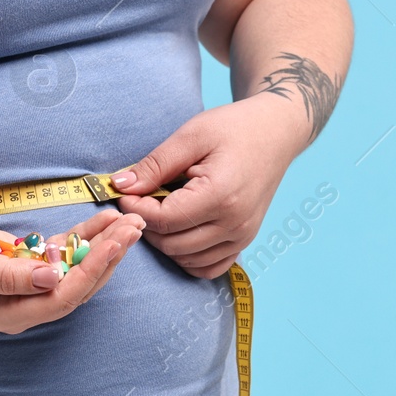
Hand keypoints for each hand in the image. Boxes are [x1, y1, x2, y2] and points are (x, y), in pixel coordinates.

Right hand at [0, 209, 144, 333]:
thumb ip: (8, 276)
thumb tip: (53, 277)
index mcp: (15, 315)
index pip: (65, 296)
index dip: (92, 269)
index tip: (114, 243)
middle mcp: (30, 304)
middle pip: (81, 283)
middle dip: (110, 255)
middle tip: (136, 226)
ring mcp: (33, 286)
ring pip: (78, 267)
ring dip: (105, 245)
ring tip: (131, 220)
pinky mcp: (32, 265)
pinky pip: (66, 251)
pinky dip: (86, 235)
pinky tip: (105, 218)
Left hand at [111, 94, 305, 277]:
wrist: (276, 133)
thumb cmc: (234, 128)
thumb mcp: (191, 136)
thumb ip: (155, 165)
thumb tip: (120, 186)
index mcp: (221, 195)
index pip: (164, 219)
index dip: (136, 209)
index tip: (125, 193)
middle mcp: (235, 224)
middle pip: (172, 244)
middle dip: (147, 226)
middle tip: (140, 202)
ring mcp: (242, 237)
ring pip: (187, 259)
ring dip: (165, 242)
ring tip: (161, 212)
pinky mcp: (245, 242)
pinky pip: (209, 268)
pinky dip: (187, 258)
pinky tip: (179, 233)